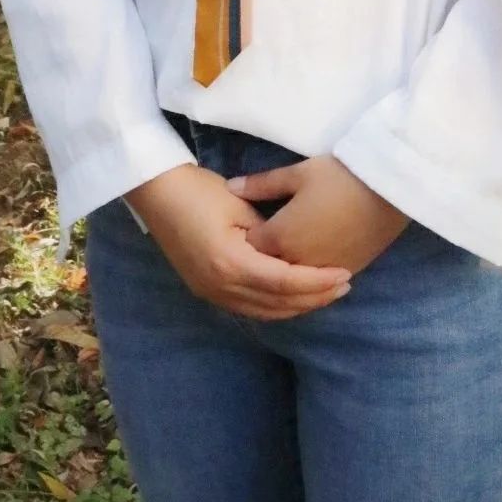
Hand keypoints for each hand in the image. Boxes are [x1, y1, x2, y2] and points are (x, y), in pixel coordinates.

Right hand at [122, 163, 353, 320]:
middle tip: (344, 286)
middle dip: (314, 297)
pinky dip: (275, 305)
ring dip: (297, 305)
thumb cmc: (198, 190)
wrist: (156, 193)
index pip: (285, 281)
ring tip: (325, 293)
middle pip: (277, 303)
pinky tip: (292, 296)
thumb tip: (293, 248)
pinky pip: (249, 307)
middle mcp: (221, 287)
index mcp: (231, 263)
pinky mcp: (207, 290)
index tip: (345, 274)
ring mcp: (212, 293)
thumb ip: (269, 231)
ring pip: (264, 311)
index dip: (317, 281)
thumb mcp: (239, 203)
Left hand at [225, 155, 410, 274]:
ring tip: (277, 264)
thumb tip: (231, 188)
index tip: (240, 226)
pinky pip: (317, 287)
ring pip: (293, 286)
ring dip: (283, 278)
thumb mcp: (297, 174)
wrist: (387, 188)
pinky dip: (307, 283)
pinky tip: (304, 270)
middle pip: (268, 273)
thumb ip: (261, 185)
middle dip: (259, 262)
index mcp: (281, 238)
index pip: (250, 248)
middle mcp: (298, 263)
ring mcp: (322, 272)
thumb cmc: (338, 175)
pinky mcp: (346, 271)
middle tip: (253, 247)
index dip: (243, 238)